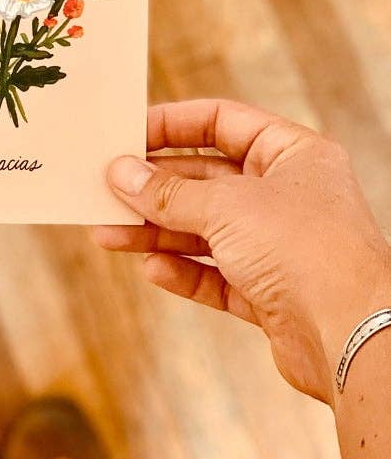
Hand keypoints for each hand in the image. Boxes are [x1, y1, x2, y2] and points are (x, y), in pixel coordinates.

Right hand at [93, 100, 390, 404]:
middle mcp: (288, 196)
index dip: (173, 125)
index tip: (128, 134)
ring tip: (108, 234)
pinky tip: (150, 268)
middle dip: (155, 187)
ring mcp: (279, 246)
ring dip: (156, 232)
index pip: (223, 123)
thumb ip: (169, 192)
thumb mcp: (226, 207)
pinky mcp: (270, 292)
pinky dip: (182, 271)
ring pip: (204, 231)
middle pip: (206, 180)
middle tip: (107, 190)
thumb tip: (122, 174)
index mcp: (293, 155)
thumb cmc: (307, 252)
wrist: (352, 335)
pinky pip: (215, 275)